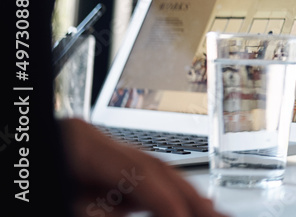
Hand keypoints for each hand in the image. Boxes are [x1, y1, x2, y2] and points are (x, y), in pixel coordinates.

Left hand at [61, 118, 227, 216]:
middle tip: (222, 215)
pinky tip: (183, 209)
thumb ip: (108, 213)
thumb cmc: (14, 193)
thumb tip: (168, 213)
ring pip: (153, 173)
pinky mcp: (98, 171)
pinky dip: (161, 198)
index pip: (142, 171)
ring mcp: (98, 153)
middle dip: (190, 196)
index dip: (170, 201)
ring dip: (183, 197)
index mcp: (81, 140)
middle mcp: (93, 139)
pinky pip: (138, 182)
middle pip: (155, 167)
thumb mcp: (65, 203)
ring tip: (213, 212)